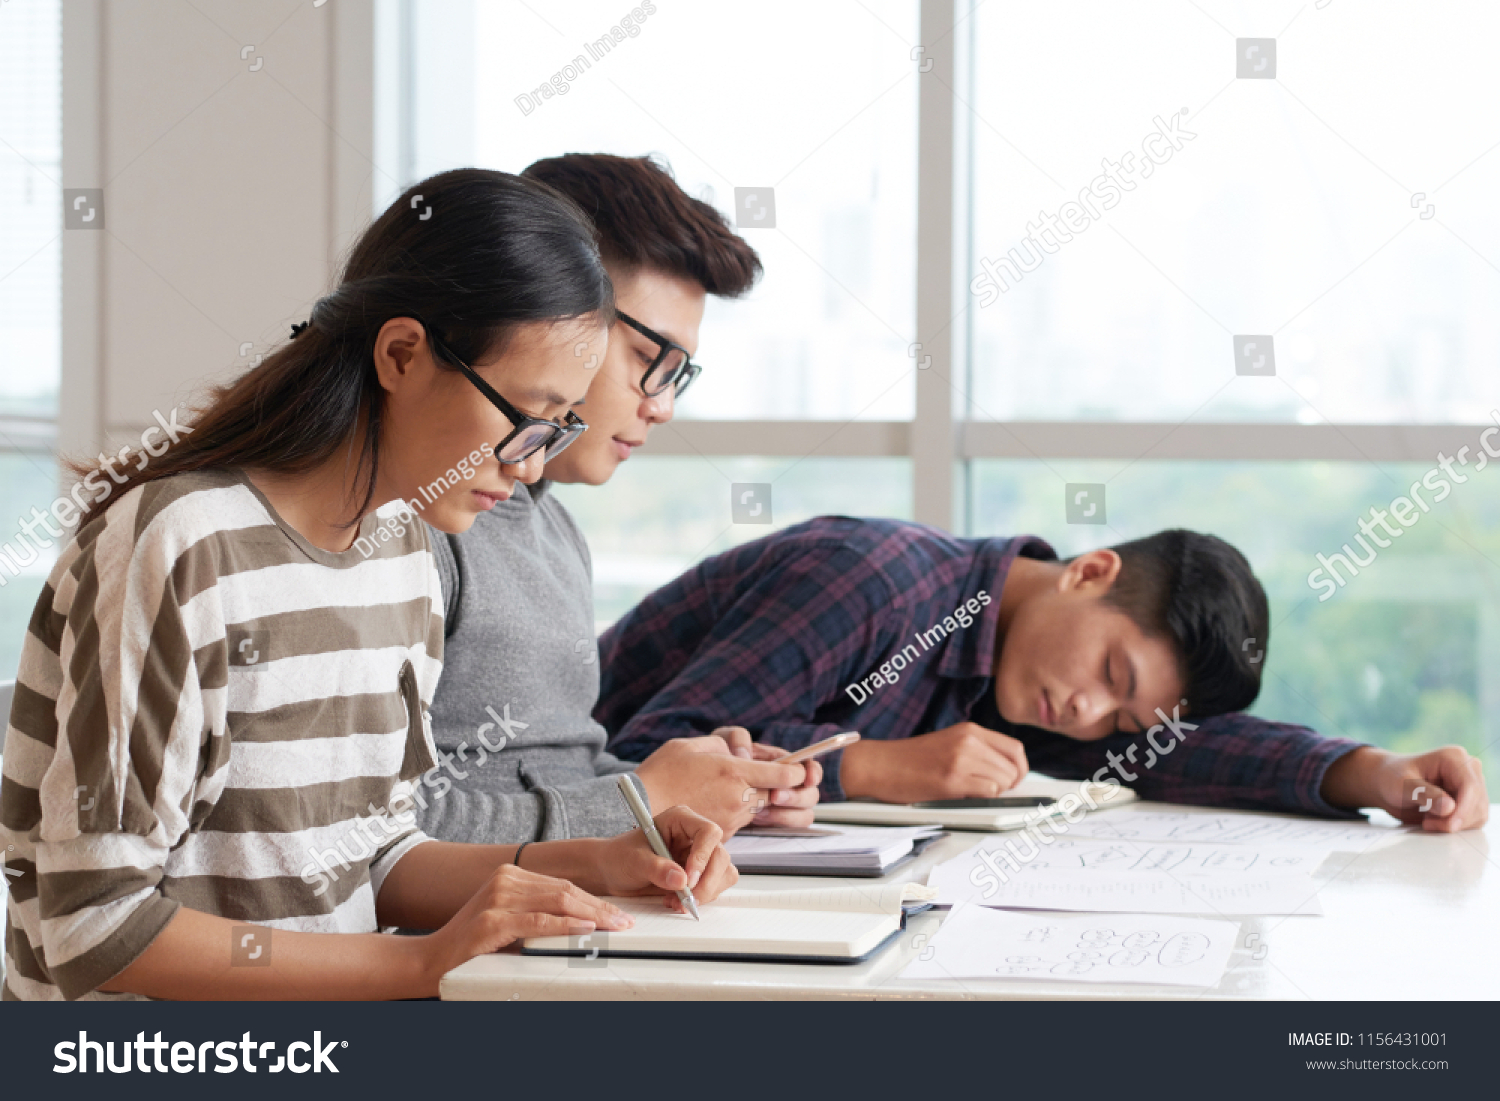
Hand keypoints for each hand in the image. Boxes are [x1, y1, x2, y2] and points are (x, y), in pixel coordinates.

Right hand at [421, 863, 633, 988]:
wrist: (432, 960)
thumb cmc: (472, 946)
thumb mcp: (510, 921)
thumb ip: (538, 914)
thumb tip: (582, 920)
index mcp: (511, 876)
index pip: (563, 885)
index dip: (593, 899)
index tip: (616, 913)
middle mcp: (505, 880)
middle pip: (564, 891)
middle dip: (599, 907)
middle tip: (623, 920)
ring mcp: (498, 897)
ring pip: (556, 901)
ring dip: (590, 915)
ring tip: (613, 925)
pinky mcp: (493, 920)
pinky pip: (538, 921)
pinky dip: (565, 925)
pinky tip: (584, 928)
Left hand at [595, 805, 739, 910]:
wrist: (612, 871)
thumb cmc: (620, 856)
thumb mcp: (633, 861)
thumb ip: (656, 868)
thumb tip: (681, 880)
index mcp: (681, 820)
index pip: (708, 832)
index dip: (703, 857)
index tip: (688, 880)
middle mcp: (694, 836)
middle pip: (720, 856)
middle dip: (706, 882)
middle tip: (687, 899)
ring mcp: (699, 855)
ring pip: (723, 872)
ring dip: (705, 892)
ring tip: (677, 901)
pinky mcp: (699, 873)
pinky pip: (715, 886)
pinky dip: (701, 898)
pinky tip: (677, 901)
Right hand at [634, 733, 810, 834]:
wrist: (639, 808)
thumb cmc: (662, 773)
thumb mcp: (691, 745)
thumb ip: (722, 744)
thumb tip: (741, 750)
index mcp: (734, 771)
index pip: (786, 775)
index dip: (799, 771)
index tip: (798, 767)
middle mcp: (737, 797)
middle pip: (779, 793)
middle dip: (781, 786)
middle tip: (776, 778)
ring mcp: (731, 818)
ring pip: (760, 807)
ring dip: (758, 798)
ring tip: (739, 787)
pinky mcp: (722, 833)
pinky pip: (742, 820)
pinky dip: (739, 811)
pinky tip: (721, 802)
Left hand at [710, 727, 823, 827]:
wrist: (706, 782)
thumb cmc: (717, 756)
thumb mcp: (723, 739)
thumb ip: (736, 738)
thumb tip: (746, 754)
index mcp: (782, 762)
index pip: (808, 766)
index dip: (812, 772)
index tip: (806, 778)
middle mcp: (787, 783)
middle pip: (811, 794)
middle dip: (797, 797)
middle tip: (774, 797)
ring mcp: (782, 803)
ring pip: (805, 814)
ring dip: (789, 814)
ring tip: (762, 811)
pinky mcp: (773, 819)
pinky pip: (789, 826)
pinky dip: (778, 822)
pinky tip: (757, 818)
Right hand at [839, 723, 1029, 802]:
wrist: (880, 765)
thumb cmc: (910, 760)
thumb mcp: (949, 743)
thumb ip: (977, 751)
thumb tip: (1006, 773)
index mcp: (970, 730)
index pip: (1015, 749)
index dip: (1019, 769)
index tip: (1012, 781)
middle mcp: (969, 740)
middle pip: (1013, 768)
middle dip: (1007, 786)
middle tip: (989, 792)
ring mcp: (961, 759)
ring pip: (1003, 781)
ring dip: (993, 793)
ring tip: (971, 793)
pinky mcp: (952, 779)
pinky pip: (988, 792)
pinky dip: (983, 799)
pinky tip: (964, 796)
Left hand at [1323, 744, 1488, 831]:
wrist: (1385, 783)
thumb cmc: (1391, 778)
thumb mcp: (1402, 785)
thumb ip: (1424, 795)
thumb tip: (1449, 807)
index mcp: (1454, 757)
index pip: (1470, 787)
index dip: (1463, 810)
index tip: (1449, 826)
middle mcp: (1467, 770)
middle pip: (1477, 803)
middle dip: (1455, 819)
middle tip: (1428, 824)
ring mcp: (1470, 786)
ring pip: (1477, 815)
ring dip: (1454, 824)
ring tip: (1428, 819)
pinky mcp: (1468, 801)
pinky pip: (1472, 821)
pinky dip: (1455, 826)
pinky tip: (1434, 820)